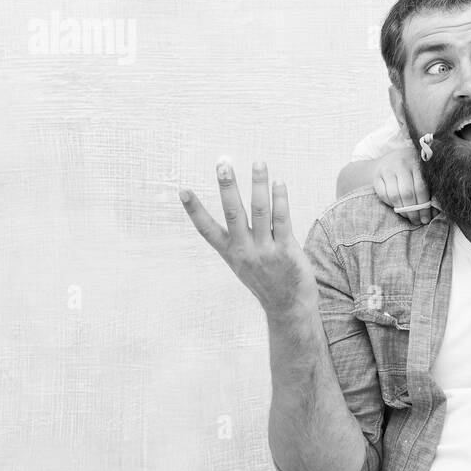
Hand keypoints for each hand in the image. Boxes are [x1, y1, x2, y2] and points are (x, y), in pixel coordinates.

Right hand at [179, 158, 316, 319]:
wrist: (288, 308)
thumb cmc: (267, 280)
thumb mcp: (245, 264)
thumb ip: (242, 239)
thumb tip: (238, 210)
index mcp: (230, 253)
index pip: (207, 229)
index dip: (194, 210)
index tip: (182, 191)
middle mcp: (244, 250)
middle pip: (233, 213)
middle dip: (227, 187)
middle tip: (223, 163)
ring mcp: (264, 251)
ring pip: (259, 211)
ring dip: (258, 184)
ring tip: (258, 162)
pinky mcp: (285, 250)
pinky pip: (282, 220)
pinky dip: (280, 199)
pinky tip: (278, 183)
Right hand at [373, 144, 430, 224]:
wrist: (393, 156)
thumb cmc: (413, 167)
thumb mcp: (423, 172)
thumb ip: (428, 188)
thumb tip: (435, 211)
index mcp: (416, 163)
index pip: (421, 188)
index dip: (423, 206)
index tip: (426, 219)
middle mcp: (401, 164)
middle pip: (407, 193)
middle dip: (413, 211)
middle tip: (417, 221)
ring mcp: (387, 169)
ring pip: (394, 195)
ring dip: (402, 210)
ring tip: (408, 217)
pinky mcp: (377, 176)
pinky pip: (383, 195)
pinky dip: (390, 204)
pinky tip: (396, 208)